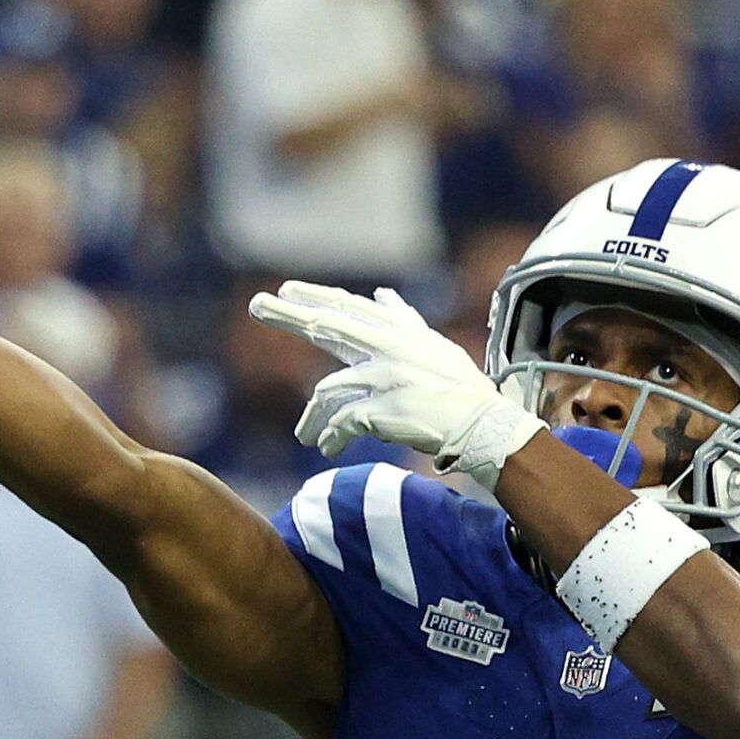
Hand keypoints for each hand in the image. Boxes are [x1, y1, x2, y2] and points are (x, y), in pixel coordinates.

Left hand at [248, 281, 544, 486]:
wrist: (483, 426)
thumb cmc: (460, 390)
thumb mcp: (434, 345)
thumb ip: (405, 321)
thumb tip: (383, 295)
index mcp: (398, 331)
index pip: (348, 306)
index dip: (315, 296)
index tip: (285, 291)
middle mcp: (389, 347)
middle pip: (328, 326)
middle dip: (289, 315)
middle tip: (256, 306)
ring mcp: (386, 377)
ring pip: (329, 391)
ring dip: (312, 418)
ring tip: (305, 436)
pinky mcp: (385, 410)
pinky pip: (343, 423)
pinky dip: (331, 437)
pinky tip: (326, 448)